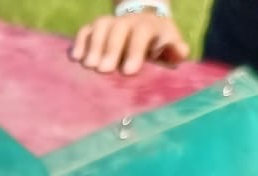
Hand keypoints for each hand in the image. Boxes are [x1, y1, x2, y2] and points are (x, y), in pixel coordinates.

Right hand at [70, 12, 189, 75]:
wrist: (146, 23)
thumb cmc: (158, 44)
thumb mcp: (170, 46)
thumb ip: (175, 51)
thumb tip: (181, 52)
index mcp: (149, 27)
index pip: (142, 33)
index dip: (135, 50)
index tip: (129, 71)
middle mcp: (129, 22)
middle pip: (119, 29)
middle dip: (111, 48)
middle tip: (104, 70)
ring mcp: (111, 23)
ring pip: (101, 26)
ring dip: (94, 45)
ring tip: (89, 65)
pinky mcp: (96, 27)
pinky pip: (86, 29)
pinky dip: (80, 41)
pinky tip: (76, 57)